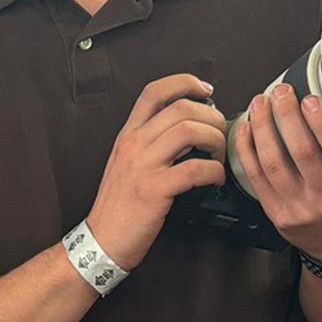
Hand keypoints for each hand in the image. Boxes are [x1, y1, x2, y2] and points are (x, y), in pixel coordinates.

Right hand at [86, 74, 228, 270]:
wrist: (101, 239)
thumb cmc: (118, 205)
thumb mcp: (126, 162)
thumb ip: (149, 142)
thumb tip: (187, 127)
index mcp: (128, 135)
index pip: (154, 92)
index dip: (184, 82)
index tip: (204, 89)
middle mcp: (134, 144)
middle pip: (180, 108)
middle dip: (211, 116)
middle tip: (219, 132)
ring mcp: (143, 166)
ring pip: (189, 131)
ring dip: (215, 139)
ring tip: (218, 154)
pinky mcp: (154, 190)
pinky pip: (195, 169)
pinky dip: (215, 171)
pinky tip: (216, 178)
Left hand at [233, 83, 321, 261]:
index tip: (311, 98)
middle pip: (302, 152)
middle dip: (287, 116)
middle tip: (281, 92)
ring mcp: (300, 208)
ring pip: (274, 162)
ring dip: (263, 128)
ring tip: (260, 103)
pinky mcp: (277, 214)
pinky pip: (256, 177)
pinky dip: (247, 149)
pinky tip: (245, 128)